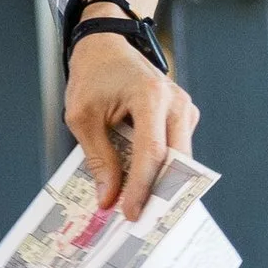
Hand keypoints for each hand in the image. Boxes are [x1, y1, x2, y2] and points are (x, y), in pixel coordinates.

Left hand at [66, 35, 198, 220]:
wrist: (106, 45)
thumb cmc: (92, 76)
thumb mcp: (83, 118)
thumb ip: (98, 158)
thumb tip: (108, 198)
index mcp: (150, 96)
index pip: (152, 151)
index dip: (143, 187)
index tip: (131, 213)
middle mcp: (176, 101)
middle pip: (176, 159)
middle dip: (159, 192)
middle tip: (142, 222)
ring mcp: (184, 107)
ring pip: (179, 157)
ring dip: (162, 183)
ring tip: (142, 207)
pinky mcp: (183, 115)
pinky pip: (176, 149)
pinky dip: (162, 169)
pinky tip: (145, 185)